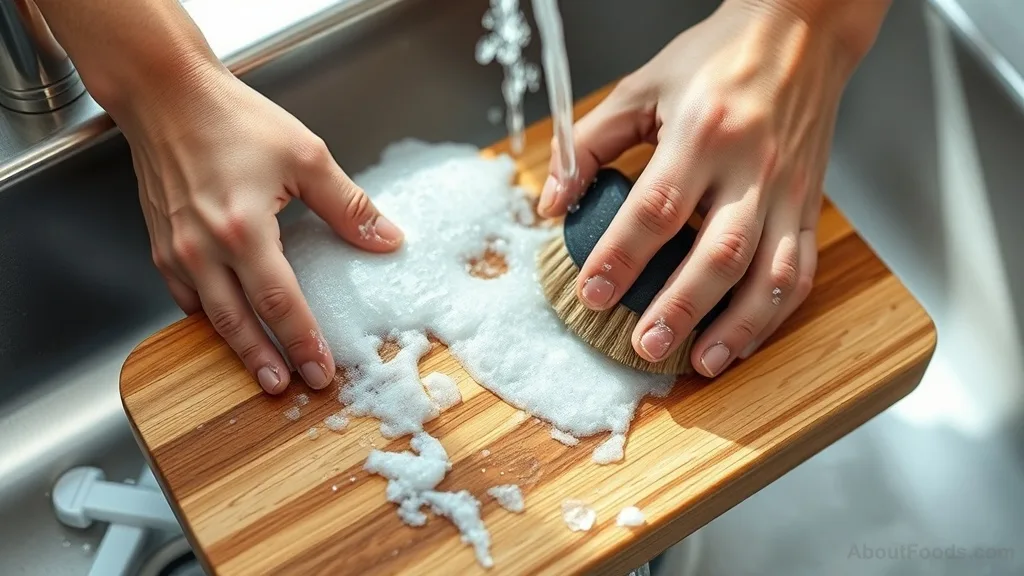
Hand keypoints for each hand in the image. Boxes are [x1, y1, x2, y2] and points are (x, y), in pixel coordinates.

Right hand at [120, 65, 402, 392]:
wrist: (166, 95)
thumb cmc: (232, 118)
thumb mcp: (305, 156)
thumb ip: (348, 205)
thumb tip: (387, 240)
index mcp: (244, 229)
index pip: (280, 302)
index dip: (304, 340)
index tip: (322, 370)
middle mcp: (203, 248)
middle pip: (240, 323)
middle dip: (268, 361)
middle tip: (291, 389)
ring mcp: (176, 250)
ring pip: (208, 316)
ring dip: (237, 349)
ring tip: (262, 374)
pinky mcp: (160, 244)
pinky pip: (183, 296)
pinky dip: (206, 317)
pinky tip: (226, 326)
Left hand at [538, 0, 886, 375]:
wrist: (801, 32)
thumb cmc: (717, 57)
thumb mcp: (642, 87)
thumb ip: (589, 144)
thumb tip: (551, 202)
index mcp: (703, 131)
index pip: (656, 207)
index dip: (621, 256)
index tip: (591, 293)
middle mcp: (752, 166)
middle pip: (719, 251)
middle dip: (680, 307)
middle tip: (644, 345)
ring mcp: (788, 190)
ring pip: (769, 273)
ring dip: (737, 326)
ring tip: (701, 362)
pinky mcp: (810, 204)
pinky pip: (799, 268)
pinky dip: (774, 313)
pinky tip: (744, 339)